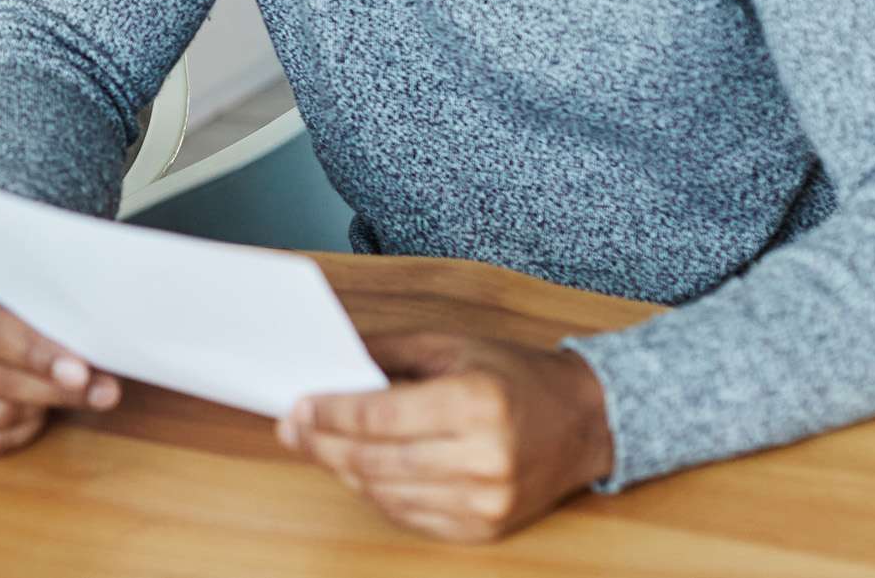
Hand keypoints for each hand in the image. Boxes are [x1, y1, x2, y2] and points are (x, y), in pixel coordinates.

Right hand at [0, 260, 120, 455]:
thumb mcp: (11, 279)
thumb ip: (40, 307)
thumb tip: (95, 349)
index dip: (33, 351)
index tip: (78, 370)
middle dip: (50, 387)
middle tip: (100, 390)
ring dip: (41, 408)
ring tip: (71, 394)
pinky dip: (23, 430)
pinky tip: (41, 411)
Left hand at [279, 332, 614, 542]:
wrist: (582, 422)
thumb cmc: (511, 375)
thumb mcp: (450, 345)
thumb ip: (386, 353)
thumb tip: (329, 363)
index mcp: (477, 403)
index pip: (382, 417)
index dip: (331, 413)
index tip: (298, 405)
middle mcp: (485, 459)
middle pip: (378, 460)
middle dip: (324, 443)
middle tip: (292, 428)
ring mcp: (487, 502)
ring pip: (388, 494)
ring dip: (343, 470)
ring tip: (316, 447)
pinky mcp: (486, 529)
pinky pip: (411, 516)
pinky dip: (376, 494)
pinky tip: (356, 470)